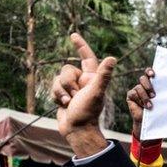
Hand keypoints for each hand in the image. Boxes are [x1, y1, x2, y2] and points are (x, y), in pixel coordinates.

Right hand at [50, 33, 115, 154]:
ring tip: (68, 102)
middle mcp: (82, 81)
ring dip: (60, 91)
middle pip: (66, 69)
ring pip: (58, 79)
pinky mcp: (63, 95)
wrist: (76, 130)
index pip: (86, 57)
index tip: (73, 35)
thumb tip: (113, 58)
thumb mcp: (96, 92)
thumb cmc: (87, 112)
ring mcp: (72, 88)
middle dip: (67, 82)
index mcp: (92, 78)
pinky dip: (56, 96)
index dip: (81, 46)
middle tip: (75, 96)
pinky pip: (53, 88)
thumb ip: (103, 75)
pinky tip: (63, 105)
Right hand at [126, 67, 156, 141]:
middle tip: (154, 95)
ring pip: (139, 87)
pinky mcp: (130, 95)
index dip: (149, 71)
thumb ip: (164, 93)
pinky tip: (143, 106)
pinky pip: (133, 94)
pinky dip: (139, 100)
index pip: (149, 73)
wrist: (149, 122)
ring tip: (150, 106)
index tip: (153, 75)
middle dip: (148, 86)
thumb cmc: (158, 110)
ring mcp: (136, 89)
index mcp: (152, 83)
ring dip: (145, 97)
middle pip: (143, 78)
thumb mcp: (162, 101)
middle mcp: (143, 85)